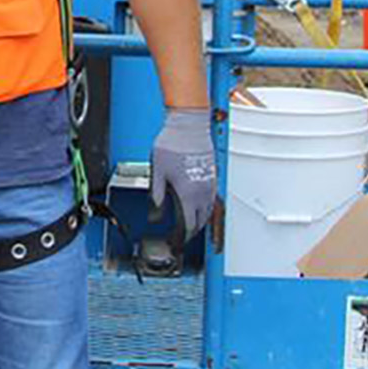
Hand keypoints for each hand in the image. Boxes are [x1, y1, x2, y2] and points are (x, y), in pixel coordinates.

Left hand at [150, 108, 215, 241]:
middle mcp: (203, 192)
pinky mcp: (213, 176)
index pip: (188, 225)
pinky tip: (199, 206)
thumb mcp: (157, 171)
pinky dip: (206, 208)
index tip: (175, 243)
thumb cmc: (172, 144)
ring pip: (209, 211)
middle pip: (200, 221)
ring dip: (200, 221)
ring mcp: (210, 184)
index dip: (181, 237)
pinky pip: (213, 200)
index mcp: (188, 193)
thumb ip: (157, 195)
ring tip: (189, 225)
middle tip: (180, 236)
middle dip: (191, 231)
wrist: (189, 125)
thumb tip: (155, 214)